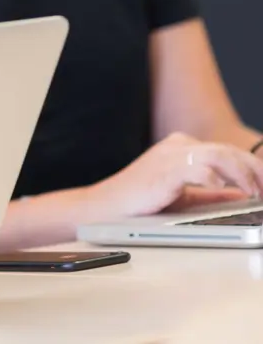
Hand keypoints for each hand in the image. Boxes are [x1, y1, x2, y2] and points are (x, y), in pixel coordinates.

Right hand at [89, 132, 262, 217]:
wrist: (106, 207)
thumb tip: (243, 196)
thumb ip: (212, 194)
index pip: (228, 151)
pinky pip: (198, 169)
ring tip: (256, 192)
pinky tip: (226, 189)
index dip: (253, 167)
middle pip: (228, 151)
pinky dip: (217, 178)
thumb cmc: (141, 202)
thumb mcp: (184, 196)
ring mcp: (171, 157)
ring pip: (219, 155)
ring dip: (243, 173)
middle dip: (255, 170)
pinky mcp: (164, 171)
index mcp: (183, 148)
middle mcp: (178, 146)